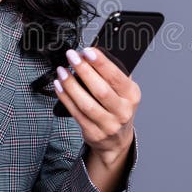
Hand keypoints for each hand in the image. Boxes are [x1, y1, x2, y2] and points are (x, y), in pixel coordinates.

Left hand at [53, 47, 139, 164]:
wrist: (117, 140)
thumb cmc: (118, 109)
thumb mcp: (124, 91)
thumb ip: (113, 74)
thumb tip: (94, 53)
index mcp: (131, 95)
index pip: (116, 77)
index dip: (101, 63)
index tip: (88, 51)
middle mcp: (122, 111)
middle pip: (101, 90)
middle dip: (84, 71)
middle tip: (72, 57)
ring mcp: (108, 124)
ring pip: (86, 104)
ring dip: (71, 85)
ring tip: (62, 71)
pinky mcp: (93, 133)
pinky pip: (76, 113)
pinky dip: (65, 98)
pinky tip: (59, 87)